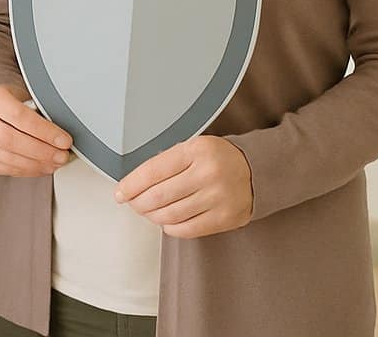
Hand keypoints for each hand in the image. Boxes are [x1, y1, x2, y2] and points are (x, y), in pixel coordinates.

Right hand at [0, 84, 71, 176]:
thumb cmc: (13, 101)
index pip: (17, 116)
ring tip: (55, 162)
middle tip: (61, 155)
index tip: (64, 140)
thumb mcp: (25, 96)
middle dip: (41, 151)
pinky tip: (41, 166)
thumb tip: (61, 136)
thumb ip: (40, 112)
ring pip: (7, 158)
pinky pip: (5, 169)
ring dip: (36, 164)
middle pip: (10, 139)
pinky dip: (27, 171)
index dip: (44, 131)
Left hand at [115, 135, 253, 237]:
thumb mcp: (192, 148)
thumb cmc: (218, 159)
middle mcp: (208, 174)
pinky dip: (170, 228)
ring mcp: (219, 197)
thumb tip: (133, 184)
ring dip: (152, 216)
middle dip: (138, 203)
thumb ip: (166, 162)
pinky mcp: (227, 218)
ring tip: (149, 211)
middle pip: (158, 196)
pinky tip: (167, 221)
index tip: (120, 193)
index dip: (130, 185)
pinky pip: (188, 229)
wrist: (257, 170)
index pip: (152, 171)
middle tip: (132, 203)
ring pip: (170, 215)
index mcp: (196, 151)